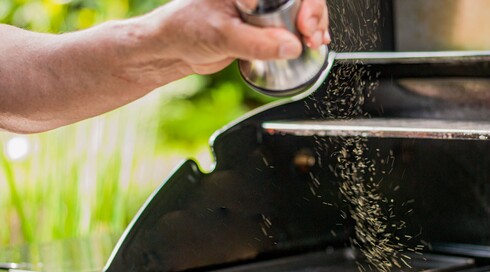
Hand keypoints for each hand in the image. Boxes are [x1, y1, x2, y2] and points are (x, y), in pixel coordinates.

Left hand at [137, 0, 329, 77]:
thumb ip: (257, 43)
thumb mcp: (223, 36)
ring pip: (298, 11)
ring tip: (315, 43)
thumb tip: (291, 46)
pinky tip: (310, 43)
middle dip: (314, 15)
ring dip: (312, 27)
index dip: (307, 4)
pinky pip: (289, 26)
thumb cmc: (186, 29)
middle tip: (313, 37)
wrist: (174, 49)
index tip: (306, 24)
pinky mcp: (262, 26)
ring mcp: (262, 8)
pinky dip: (303, 35)